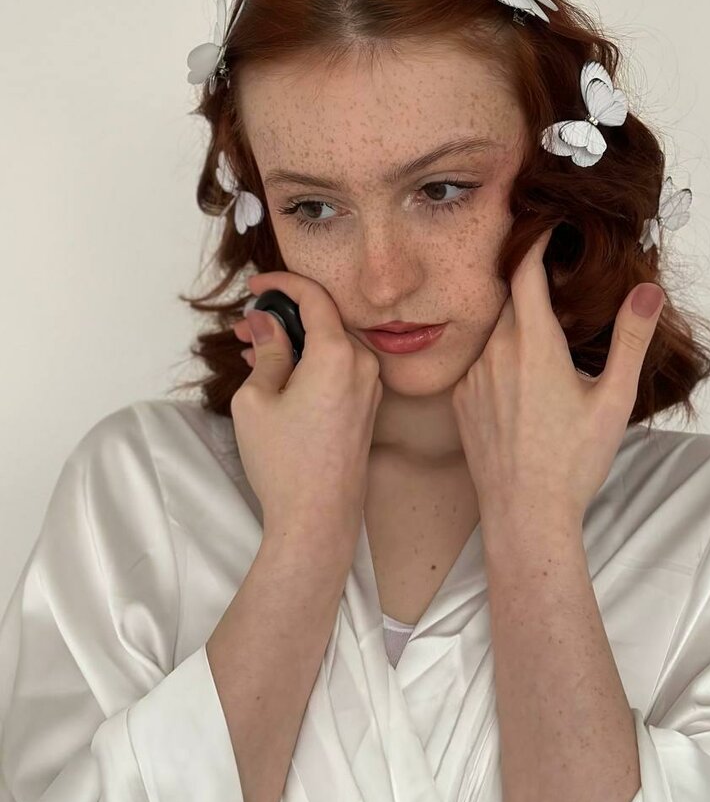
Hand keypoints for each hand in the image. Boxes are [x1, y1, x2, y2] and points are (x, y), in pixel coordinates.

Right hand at [232, 271, 382, 542]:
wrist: (318, 518)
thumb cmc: (285, 462)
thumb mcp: (257, 399)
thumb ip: (267, 351)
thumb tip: (268, 323)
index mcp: (338, 354)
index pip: (315, 297)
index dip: (282, 283)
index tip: (256, 285)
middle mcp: (364, 365)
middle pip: (325, 320)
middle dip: (284, 317)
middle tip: (247, 328)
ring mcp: (371, 388)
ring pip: (332, 346)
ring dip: (296, 342)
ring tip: (254, 353)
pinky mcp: (368, 408)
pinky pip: (340, 369)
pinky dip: (311, 362)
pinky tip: (279, 374)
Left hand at [450, 228, 664, 520]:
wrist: (525, 513)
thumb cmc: (573, 461)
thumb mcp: (613, 399)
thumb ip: (631, 338)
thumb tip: (649, 291)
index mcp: (534, 343)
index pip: (525, 271)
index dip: (535, 243)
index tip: (546, 226)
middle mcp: (496, 351)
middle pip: (510, 300)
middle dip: (531, 289)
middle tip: (559, 290)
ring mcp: (472, 375)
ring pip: (494, 332)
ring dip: (516, 328)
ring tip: (545, 346)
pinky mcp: (459, 399)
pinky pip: (479, 363)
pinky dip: (499, 360)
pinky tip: (522, 385)